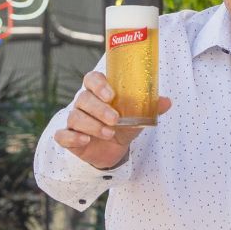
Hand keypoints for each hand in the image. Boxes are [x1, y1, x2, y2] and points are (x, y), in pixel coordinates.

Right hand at [52, 71, 171, 169]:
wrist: (113, 150)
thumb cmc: (123, 126)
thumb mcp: (137, 117)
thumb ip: (150, 108)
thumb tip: (167, 101)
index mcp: (99, 92)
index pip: (91, 79)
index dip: (99, 84)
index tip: (111, 94)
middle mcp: (84, 103)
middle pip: (83, 99)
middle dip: (99, 109)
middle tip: (115, 119)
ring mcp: (75, 120)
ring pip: (75, 117)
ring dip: (92, 125)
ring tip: (109, 133)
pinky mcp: (69, 137)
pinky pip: (62, 135)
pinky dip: (72, 137)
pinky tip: (85, 140)